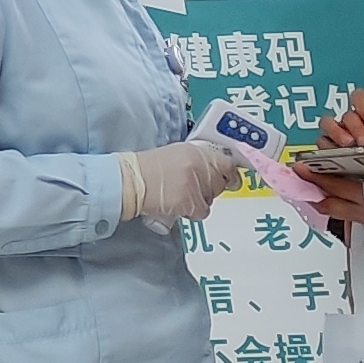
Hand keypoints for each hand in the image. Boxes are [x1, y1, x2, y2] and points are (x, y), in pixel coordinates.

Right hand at [121, 139, 238, 226]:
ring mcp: (196, 184)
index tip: (232, 179)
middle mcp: (199, 165)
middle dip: (210, 188)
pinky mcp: (190, 201)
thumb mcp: (175, 154)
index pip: (226, 162)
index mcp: (195, 151)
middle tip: (192, 189)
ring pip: (211, 198)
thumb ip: (196, 160)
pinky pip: (202, 211)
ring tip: (179, 195)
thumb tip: (213, 170)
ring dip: (199, 200)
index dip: (230, 173)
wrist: (131, 181)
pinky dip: (191, 211)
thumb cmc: (147, 169)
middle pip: (220, 182)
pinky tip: (177, 205)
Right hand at [325, 91, 363, 197]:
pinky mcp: (330, 153)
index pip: (359, 97)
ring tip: (348, 147)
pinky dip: (326, 150)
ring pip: (328, 125)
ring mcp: (339, 137)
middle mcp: (352, 124)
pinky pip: (321, 146)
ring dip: (337, 134)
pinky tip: (335, 158)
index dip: (362, 105)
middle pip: (346, 115)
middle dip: (354, 127)